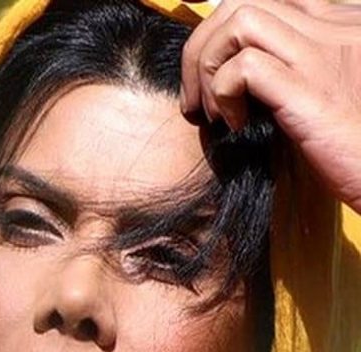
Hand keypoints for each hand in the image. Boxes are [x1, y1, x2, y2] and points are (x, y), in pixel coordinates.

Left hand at [180, 0, 360, 212]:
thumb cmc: (354, 148)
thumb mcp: (320, 94)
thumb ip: (286, 70)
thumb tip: (230, 68)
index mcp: (340, 26)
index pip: (268, 2)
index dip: (222, 34)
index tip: (210, 78)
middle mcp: (337, 30)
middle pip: (243, 3)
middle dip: (202, 46)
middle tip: (195, 98)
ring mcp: (324, 57)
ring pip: (240, 21)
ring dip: (208, 65)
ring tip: (212, 111)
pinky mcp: (312, 92)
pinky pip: (245, 68)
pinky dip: (224, 94)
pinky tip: (236, 126)